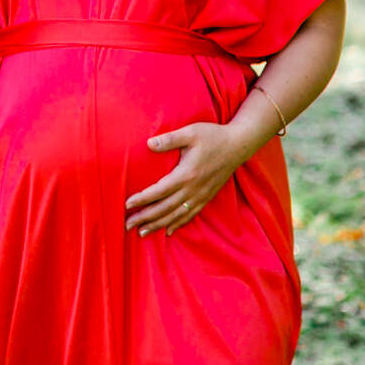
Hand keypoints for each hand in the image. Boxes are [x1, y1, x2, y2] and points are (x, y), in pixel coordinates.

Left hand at [125, 119, 252, 234]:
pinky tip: (168, 231)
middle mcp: (193, 189)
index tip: (127, 205)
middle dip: (145, 218)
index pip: (159, 191)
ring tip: (142, 233)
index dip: (142, 199)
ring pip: (176, 215)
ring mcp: (201, 195)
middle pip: (165, 208)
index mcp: (186, 174)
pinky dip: (178, 224)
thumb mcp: (190, 132)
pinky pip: (190, 215)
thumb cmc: (212, 136)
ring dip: (158, 225)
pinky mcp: (207, 197)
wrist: (238, 146)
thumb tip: (148, 144)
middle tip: (127, 225)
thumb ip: (169, 139)